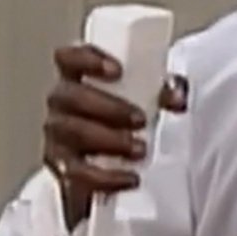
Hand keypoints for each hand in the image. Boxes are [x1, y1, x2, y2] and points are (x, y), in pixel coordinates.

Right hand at [41, 44, 187, 227]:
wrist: (113, 159)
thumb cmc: (126, 114)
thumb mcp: (147, 95)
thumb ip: (165, 90)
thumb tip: (178, 97)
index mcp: (78, 77)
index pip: (68, 57)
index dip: (87, 59)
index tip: (117, 70)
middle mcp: (62, 103)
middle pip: (71, 97)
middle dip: (108, 107)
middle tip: (140, 119)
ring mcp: (58, 135)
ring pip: (74, 133)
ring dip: (109, 140)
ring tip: (140, 148)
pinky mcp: (64, 168)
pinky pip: (77, 174)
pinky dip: (106, 177)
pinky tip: (130, 177)